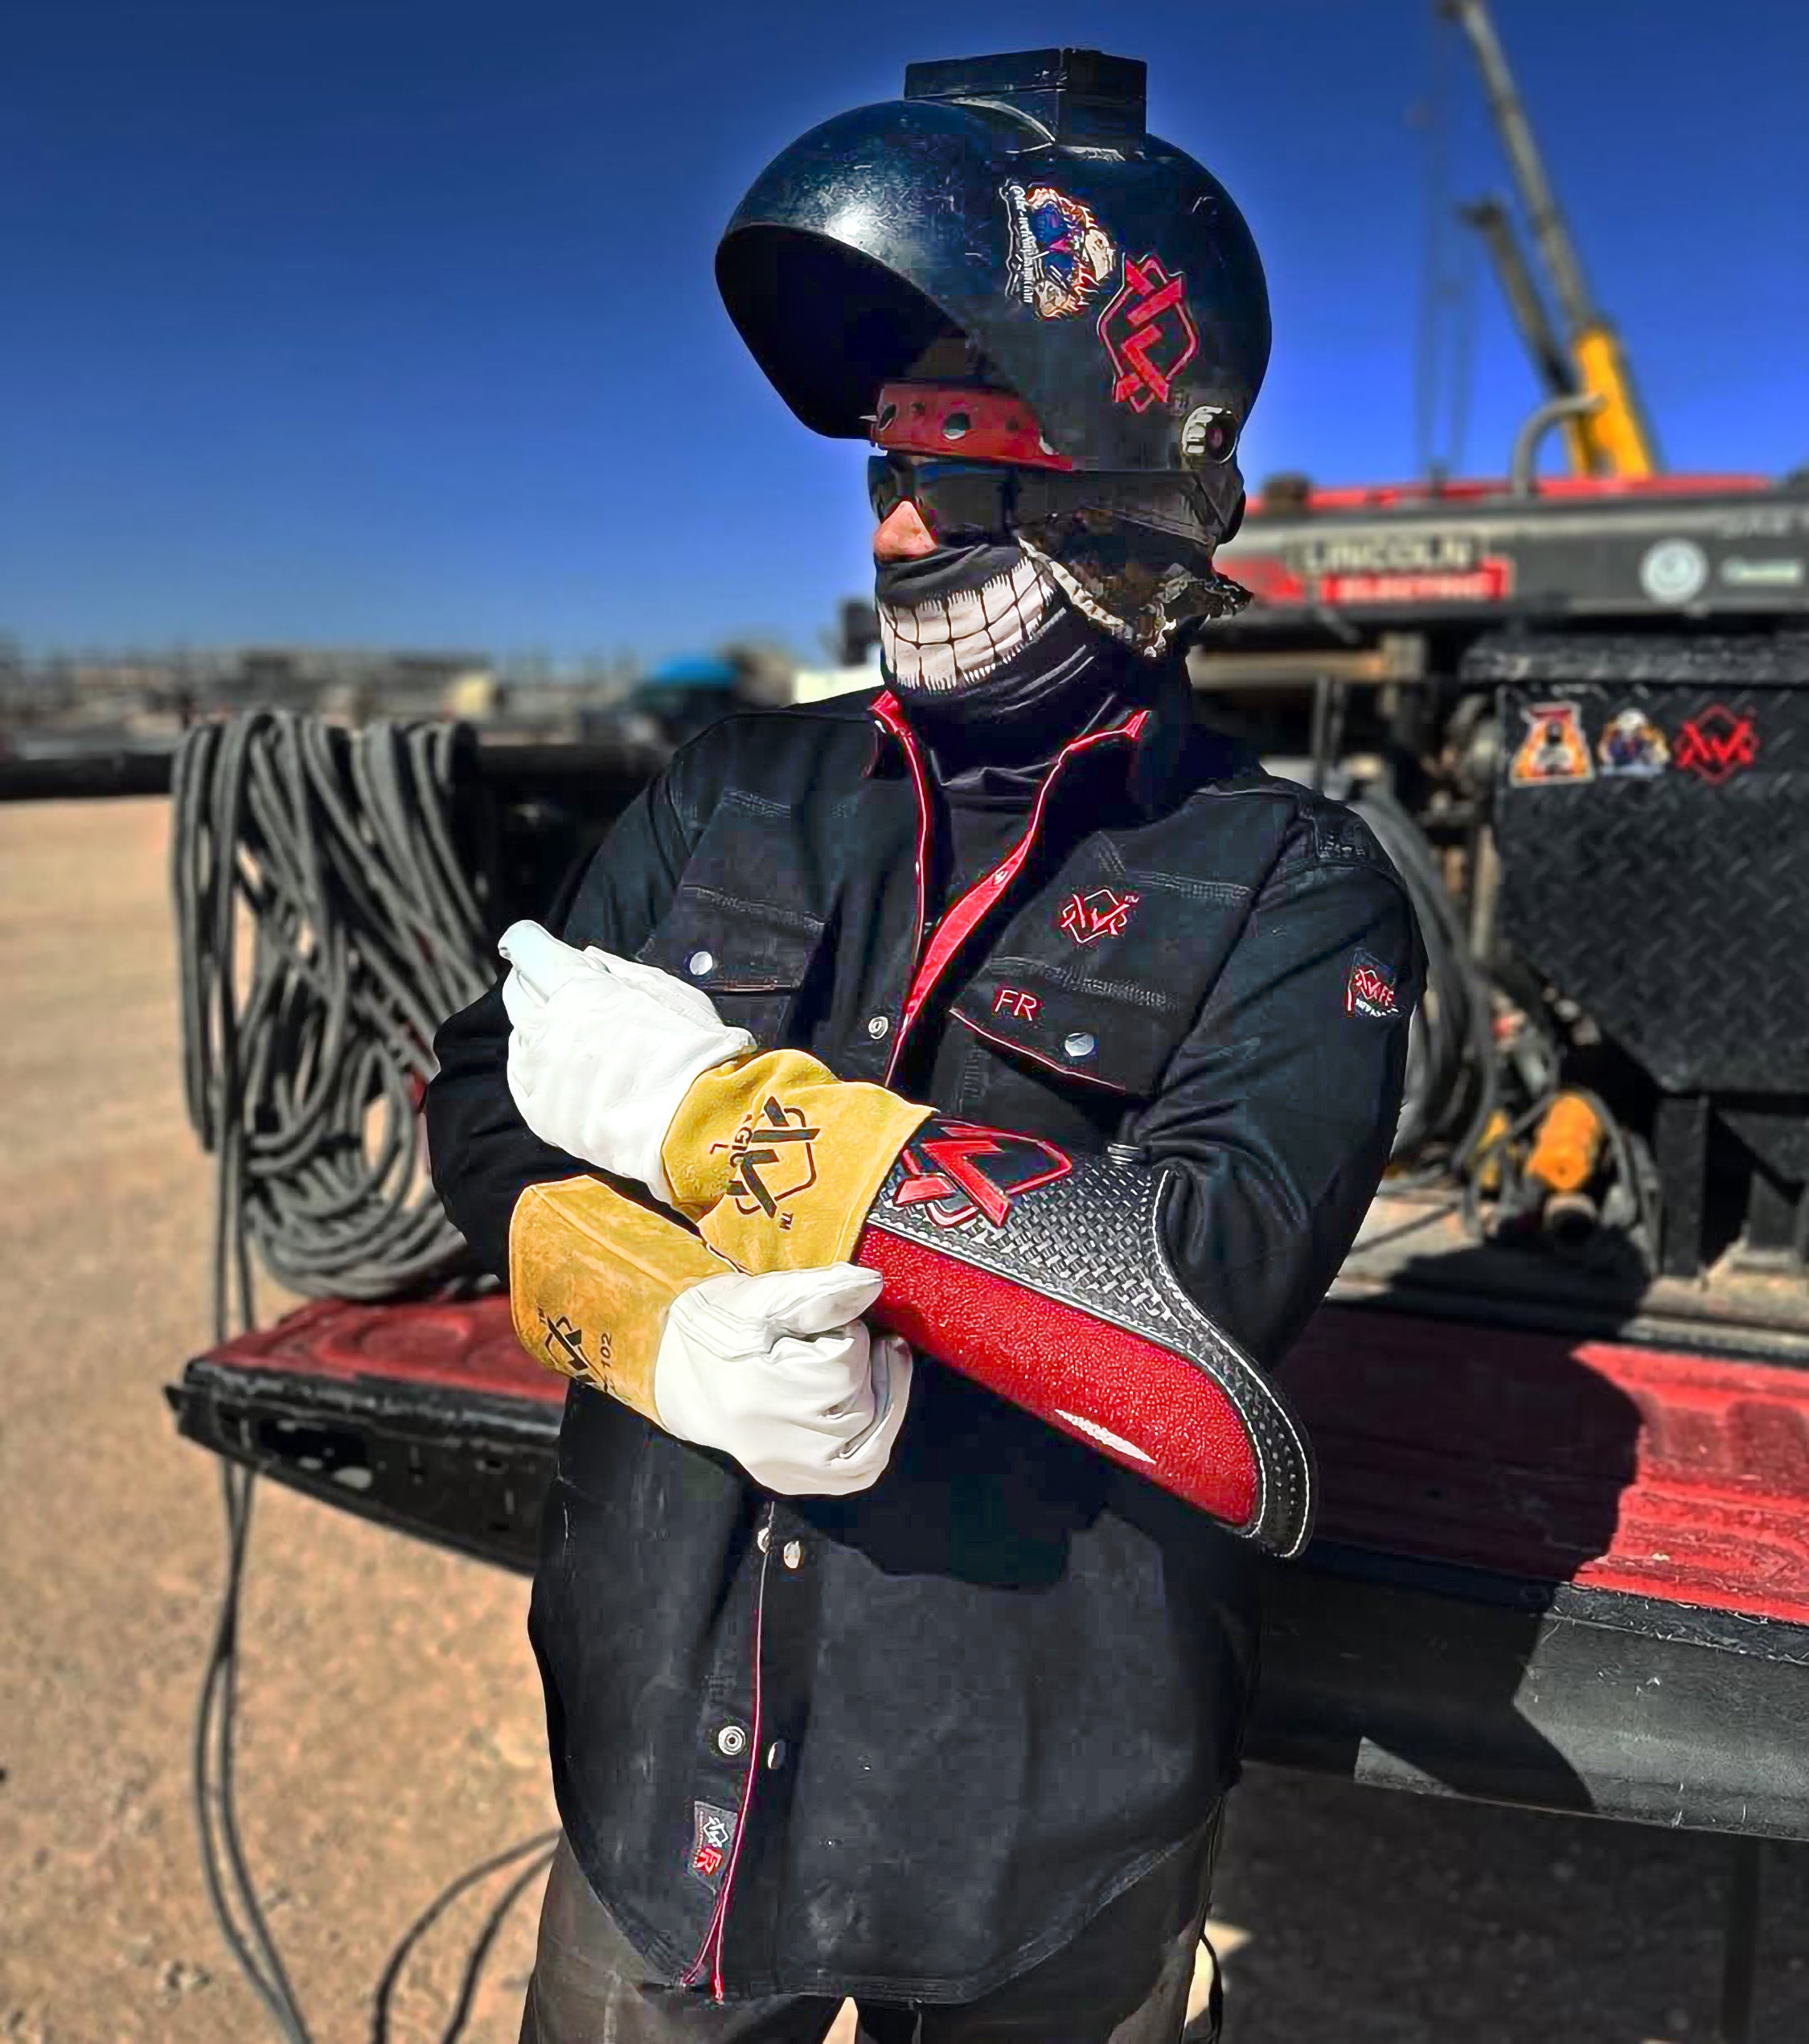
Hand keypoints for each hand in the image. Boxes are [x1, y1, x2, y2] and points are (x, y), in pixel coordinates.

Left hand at [499, 921, 753, 1202]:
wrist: (698, 1126)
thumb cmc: (695, 1052)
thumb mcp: (671, 993)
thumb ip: (622, 972)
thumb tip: (588, 957)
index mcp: (578, 987)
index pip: (527, 949)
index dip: (531, 943)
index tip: (537, 948)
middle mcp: (547, 1026)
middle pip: (517, 990)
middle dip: (534, 982)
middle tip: (556, 988)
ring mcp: (539, 1072)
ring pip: (519, 1035)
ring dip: (538, 1028)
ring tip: (572, 1035)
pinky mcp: (540, 1112)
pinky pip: (520, 1079)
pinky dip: (533, 1066)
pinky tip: (557, 1065)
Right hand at [654, 1264, 913, 1495]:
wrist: (676, 1367)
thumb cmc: (722, 1325)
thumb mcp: (765, 1295)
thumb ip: (820, 1290)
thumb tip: (872, 1285)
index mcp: (760, 1390)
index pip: (844, 1366)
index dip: (852, 1335)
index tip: (832, 1324)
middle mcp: (772, 1442)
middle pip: (861, 1407)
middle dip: (872, 1368)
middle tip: (864, 1339)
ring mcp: (782, 1468)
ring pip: (869, 1446)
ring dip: (889, 1404)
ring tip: (885, 1365)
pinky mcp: (790, 1480)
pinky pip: (855, 1474)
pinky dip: (876, 1441)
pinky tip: (876, 1407)